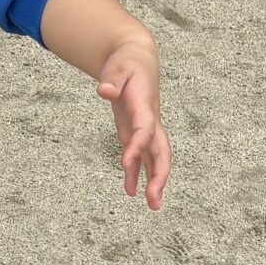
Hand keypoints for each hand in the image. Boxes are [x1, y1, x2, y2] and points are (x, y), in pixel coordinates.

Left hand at [97, 35, 169, 211]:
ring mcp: (145, 128)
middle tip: (154, 200)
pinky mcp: (135, 131)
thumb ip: (112, 78)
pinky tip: (130, 192)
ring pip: (155, 158)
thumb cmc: (126, 62)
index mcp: (144, 105)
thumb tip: (105, 91)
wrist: (137, 58)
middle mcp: (149, 120)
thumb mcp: (117, 65)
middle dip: (159, 175)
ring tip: (152, 206)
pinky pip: (140, 156)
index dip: (138, 147)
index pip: (144, 130)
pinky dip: (136, 174)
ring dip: (154, 181)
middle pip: (160, 151)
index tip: (126, 164)